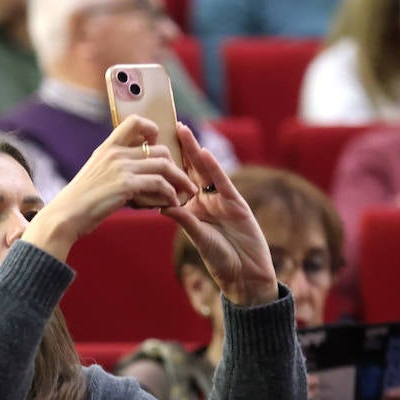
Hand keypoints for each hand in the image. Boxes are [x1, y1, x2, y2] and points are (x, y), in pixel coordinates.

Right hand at [22, 115, 196, 261]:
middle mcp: (115, 153)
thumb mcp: (96, 175)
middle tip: (182, 180)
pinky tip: (172, 203)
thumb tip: (136, 177)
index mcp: (107, 148)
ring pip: (164, 165)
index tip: (158, 146)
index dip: (152, 129)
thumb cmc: (80, 202)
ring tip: (187, 192)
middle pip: (159, 149)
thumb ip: (114, 169)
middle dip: (176, 165)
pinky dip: (170, 194)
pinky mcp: (126, 184)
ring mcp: (121, 167)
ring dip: (180, 180)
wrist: (65, 215)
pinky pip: (159, 183)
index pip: (135, 122)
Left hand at [161, 123, 278, 307]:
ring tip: (182, 131)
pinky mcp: (237, 203)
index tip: (155, 148)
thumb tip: (162, 205)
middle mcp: (207, 199)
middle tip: (169, 126)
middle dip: (181, 148)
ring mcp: (222, 199)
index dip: (168, 164)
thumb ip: (183, 219)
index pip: (179, 181)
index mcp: (194, 207)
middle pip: (192, 169)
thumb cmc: (220, 259)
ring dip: (195, 150)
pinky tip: (204, 154)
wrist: (245, 274)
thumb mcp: (197, 237)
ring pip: (206, 170)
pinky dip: (214, 168)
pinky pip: (223, 182)